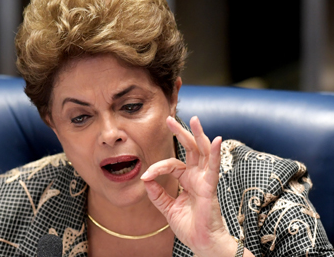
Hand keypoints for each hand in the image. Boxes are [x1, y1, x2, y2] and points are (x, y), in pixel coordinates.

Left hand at [141, 116, 236, 256]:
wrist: (201, 243)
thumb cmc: (189, 226)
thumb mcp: (167, 208)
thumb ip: (157, 193)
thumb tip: (145, 178)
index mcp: (187, 180)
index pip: (172, 164)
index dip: (157, 168)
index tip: (146, 176)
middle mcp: (197, 177)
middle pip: (190, 149)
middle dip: (180, 133)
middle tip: (169, 119)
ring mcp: (204, 180)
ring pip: (202, 152)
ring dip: (198, 135)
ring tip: (194, 119)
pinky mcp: (210, 187)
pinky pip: (212, 167)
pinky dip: (214, 153)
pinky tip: (216, 140)